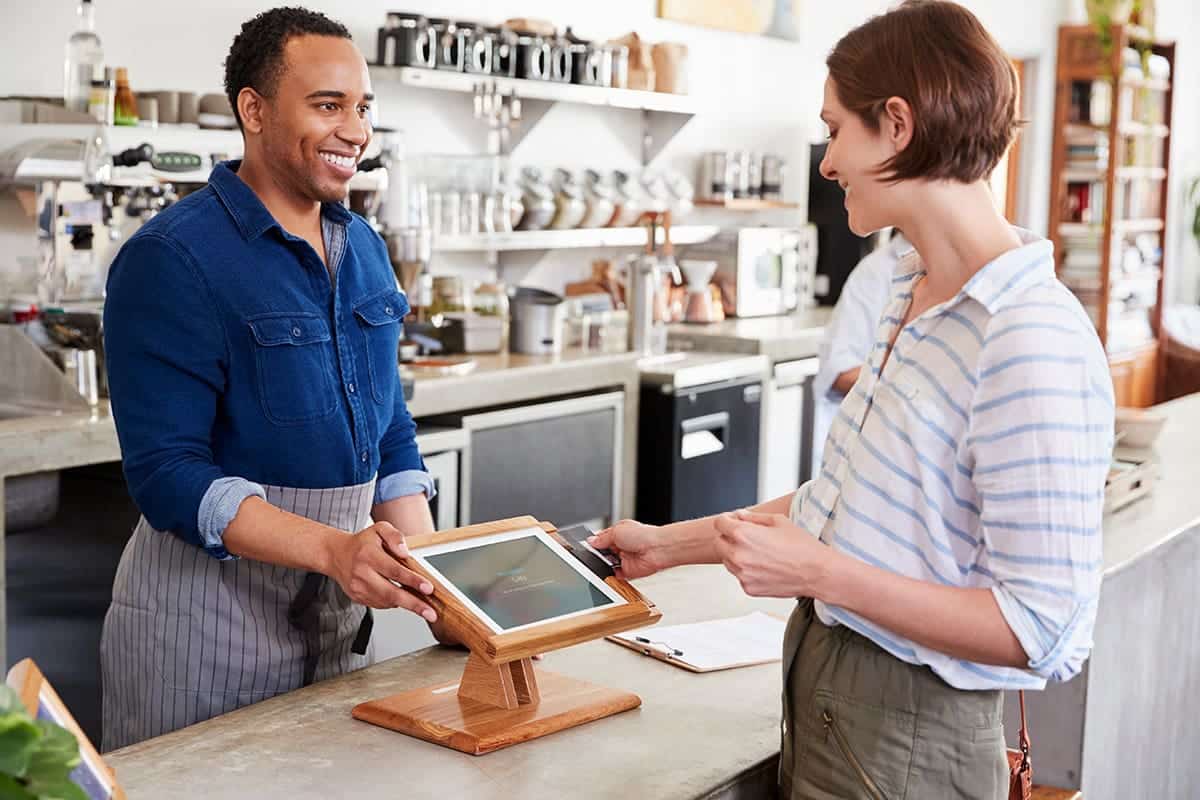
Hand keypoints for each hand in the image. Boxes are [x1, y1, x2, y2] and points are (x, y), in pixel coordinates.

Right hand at [326, 521, 437, 620]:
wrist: (337, 554)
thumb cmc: (362, 542)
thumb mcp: (379, 528)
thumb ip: (394, 536)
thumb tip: (405, 552)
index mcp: (368, 555)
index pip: (394, 570)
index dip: (412, 580)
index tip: (428, 588)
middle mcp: (362, 573)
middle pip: (391, 593)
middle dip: (413, 604)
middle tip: (430, 613)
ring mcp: (358, 588)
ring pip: (386, 601)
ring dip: (406, 605)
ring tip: (423, 608)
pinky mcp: (358, 597)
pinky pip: (380, 604)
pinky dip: (394, 603)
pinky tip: (403, 599)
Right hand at [589, 519, 663, 579]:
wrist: (657, 549)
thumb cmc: (643, 535)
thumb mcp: (616, 531)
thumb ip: (602, 538)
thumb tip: (591, 541)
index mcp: (619, 533)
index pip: (602, 538)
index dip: (595, 543)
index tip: (587, 546)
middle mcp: (622, 546)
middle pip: (603, 552)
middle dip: (599, 554)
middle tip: (596, 554)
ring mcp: (625, 559)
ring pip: (608, 564)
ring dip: (604, 564)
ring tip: (604, 560)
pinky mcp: (628, 571)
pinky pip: (615, 575)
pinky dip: (611, 575)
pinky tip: (609, 571)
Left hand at [714, 510, 830, 597]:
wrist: (817, 572)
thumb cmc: (801, 545)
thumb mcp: (778, 521)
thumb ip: (753, 517)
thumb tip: (738, 515)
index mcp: (743, 534)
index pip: (719, 523)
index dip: (727, 520)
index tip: (733, 521)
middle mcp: (738, 555)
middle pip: (718, 542)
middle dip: (728, 537)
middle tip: (746, 537)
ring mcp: (742, 574)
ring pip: (727, 561)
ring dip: (736, 554)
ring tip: (759, 553)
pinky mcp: (748, 588)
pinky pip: (739, 575)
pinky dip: (746, 570)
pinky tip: (765, 566)